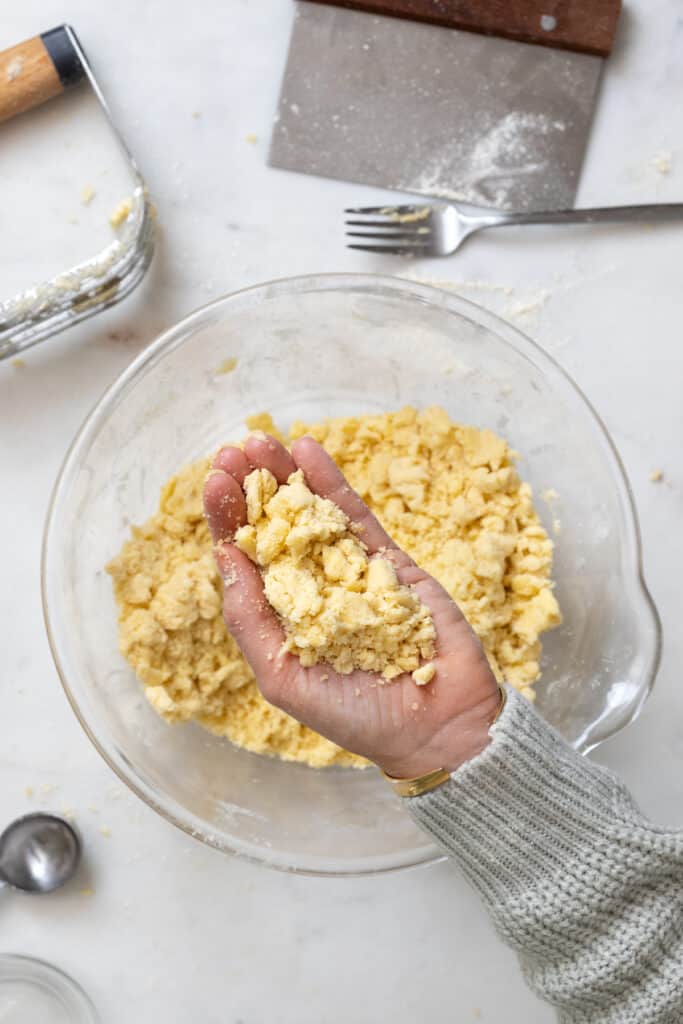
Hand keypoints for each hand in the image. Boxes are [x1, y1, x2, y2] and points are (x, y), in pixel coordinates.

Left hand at [203, 433, 500, 778]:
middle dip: (252, 488)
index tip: (214, 483)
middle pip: (274, 527)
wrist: (438, 727)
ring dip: (285, 475)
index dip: (229, 520)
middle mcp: (312, 588)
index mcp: (282, 617)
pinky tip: (307, 450)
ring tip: (263, 439)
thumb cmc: (358, 717)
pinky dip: (331, 482)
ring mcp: (352, 570)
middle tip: (234, 451)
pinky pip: (355, 515)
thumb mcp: (283, 678)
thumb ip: (250, 621)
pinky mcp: (391, 561)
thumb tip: (224, 557)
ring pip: (311, 513)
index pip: (247, 559)